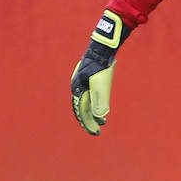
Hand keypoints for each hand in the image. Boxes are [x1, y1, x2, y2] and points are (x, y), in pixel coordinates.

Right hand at [70, 9, 127, 135]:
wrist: (102, 49)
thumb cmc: (101, 67)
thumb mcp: (102, 85)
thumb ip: (100, 100)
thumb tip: (100, 116)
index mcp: (78, 90)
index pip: (81, 112)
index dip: (88, 123)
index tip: (95, 132)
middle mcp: (77, 87)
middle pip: (82, 108)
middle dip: (89, 121)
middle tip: (97, 132)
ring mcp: (82, 83)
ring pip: (85, 102)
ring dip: (92, 114)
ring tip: (102, 121)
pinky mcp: (88, 79)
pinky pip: (89, 96)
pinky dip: (94, 104)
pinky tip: (102, 107)